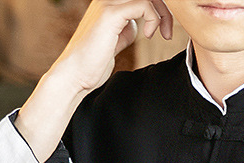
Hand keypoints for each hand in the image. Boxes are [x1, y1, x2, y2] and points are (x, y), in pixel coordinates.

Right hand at [16, 0, 172, 161]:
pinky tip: (149, 36)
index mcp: (109, 2)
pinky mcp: (111, 14)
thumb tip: (137, 25)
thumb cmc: (93, 63)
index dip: (158, 7)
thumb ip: (125, 28)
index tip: (164, 29)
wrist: (75, 75)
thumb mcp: (114, 40)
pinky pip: (144, 5)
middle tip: (167, 32)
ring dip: (163, 13)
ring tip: (163, 34)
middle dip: (164, 9)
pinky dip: (153, 19)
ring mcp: (108, 3)